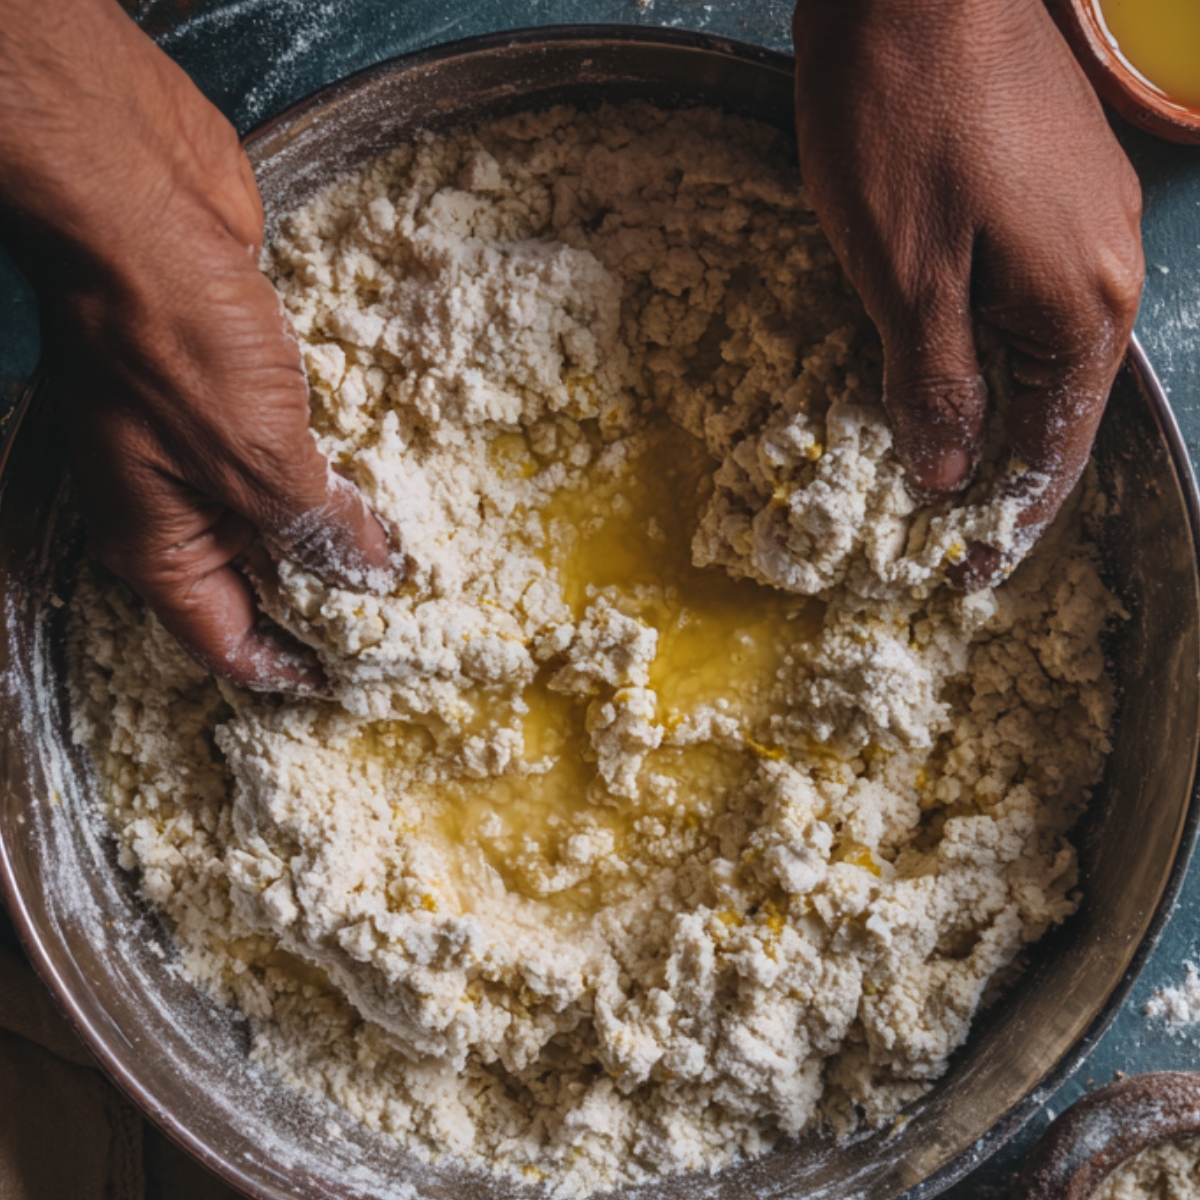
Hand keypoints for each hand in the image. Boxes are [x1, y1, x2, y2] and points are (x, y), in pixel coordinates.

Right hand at [0, 0, 390, 689]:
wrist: (139, 198)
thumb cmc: (173, 333)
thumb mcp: (252, 454)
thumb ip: (311, 526)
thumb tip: (369, 576)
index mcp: (159, 542)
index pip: (225, 640)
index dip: (287, 669)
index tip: (353, 682)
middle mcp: (177, 505)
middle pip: (255, 584)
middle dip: (322, 603)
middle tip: (404, 620)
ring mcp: (204, 445)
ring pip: (277, 517)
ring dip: (334, 536)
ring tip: (413, 560)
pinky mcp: (237, 393)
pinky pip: (291, 454)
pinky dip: (335, 472)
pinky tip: (392, 482)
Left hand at [793, 0, 1143, 584]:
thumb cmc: (903, 117)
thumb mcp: (903, 273)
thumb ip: (936, 383)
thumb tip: (951, 476)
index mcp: (1077, 309)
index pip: (1052, 456)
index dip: (1006, 528)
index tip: (961, 583)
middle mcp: (1100, 276)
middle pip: (1051, 414)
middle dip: (995, 483)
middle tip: (934, 542)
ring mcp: (1079, 229)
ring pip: (1032, 361)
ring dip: (985, 422)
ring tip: (930, 479)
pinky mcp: (1043, 196)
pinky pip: (1018, 308)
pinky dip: (978, 358)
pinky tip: (934, 380)